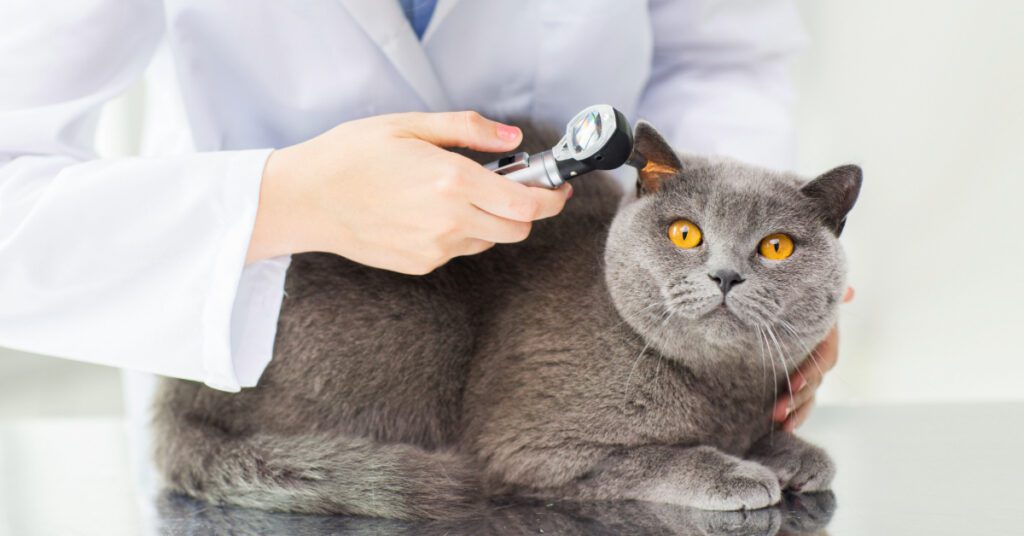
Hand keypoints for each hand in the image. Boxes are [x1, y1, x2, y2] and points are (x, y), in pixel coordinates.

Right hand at [246, 111, 571, 272]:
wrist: (306, 199)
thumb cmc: (351, 155)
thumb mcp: (410, 124)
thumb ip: (468, 130)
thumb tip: (512, 137)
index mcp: (451, 181)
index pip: (526, 204)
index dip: (552, 199)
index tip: (558, 189)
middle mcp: (449, 221)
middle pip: (517, 230)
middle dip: (525, 210)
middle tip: (511, 185)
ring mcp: (435, 248)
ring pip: (489, 241)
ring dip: (490, 220)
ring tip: (457, 193)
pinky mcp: (420, 264)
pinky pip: (458, 250)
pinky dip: (460, 232)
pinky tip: (429, 210)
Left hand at [773, 286, 854, 430]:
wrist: (790, 297)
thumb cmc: (801, 293)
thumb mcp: (812, 294)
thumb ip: (829, 295)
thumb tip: (848, 293)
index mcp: (826, 336)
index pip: (824, 358)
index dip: (810, 372)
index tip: (792, 384)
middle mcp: (820, 356)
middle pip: (814, 383)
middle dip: (797, 398)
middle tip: (777, 412)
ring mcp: (809, 370)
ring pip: (808, 396)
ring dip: (796, 412)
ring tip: (780, 425)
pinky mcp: (795, 379)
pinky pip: (800, 400)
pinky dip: (793, 415)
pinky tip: (782, 429)